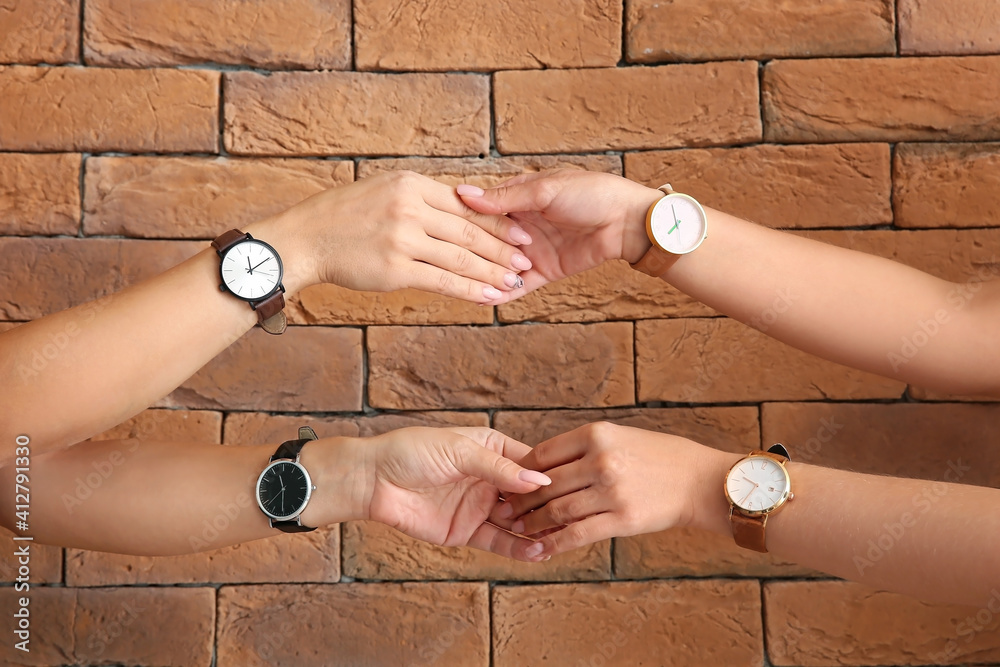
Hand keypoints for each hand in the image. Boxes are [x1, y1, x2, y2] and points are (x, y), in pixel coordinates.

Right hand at [274, 170, 534, 303]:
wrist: (306, 238)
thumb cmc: (344, 217)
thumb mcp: (384, 190)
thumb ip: (421, 198)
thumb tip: (460, 203)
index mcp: (411, 184)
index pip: (466, 204)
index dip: (498, 219)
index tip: (521, 229)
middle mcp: (410, 207)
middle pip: (469, 229)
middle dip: (503, 247)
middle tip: (527, 258)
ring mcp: (403, 238)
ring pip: (460, 256)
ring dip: (492, 271)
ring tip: (515, 280)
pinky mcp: (396, 269)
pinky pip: (443, 280)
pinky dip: (469, 289)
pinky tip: (489, 296)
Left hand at [359, 427, 551, 556]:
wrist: (372, 481)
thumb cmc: (410, 452)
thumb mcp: (458, 451)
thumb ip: (497, 468)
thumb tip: (537, 479)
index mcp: (490, 449)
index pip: (529, 462)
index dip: (549, 475)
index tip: (570, 486)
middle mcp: (489, 477)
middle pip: (527, 494)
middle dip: (548, 507)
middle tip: (570, 518)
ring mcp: (479, 505)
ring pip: (517, 520)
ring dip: (536, 530)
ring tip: (558, 540)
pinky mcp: (466, 530)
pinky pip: (497, 541)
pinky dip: (517, 548)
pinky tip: (536, 552)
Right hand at [456, 169, 662, 301]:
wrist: (627, 222)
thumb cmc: (592, 193)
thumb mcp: (545, 190)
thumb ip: (505, 198)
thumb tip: (463, 193)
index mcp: (519, 197)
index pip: (483, 210)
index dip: (463, 219)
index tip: (437, 227)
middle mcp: (521, 224)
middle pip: (487, 240)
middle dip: (468, 252)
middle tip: (441, 262)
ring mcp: (532, 249)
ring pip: (499, 264)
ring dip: (483, 275)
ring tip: (457, 287)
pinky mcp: (545, 271)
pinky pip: (519, 285)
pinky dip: (502, 293)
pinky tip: (482, 299)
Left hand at [489, 422, 736, 560]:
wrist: (699, 480)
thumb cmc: (659, 457)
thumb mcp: (620, 437)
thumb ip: (583, 448)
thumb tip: (543, 465)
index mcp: (597, 434)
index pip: (544, 453)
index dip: (521, 471)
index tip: (509, 482)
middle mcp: (601, 460)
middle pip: (546, 483)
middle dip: (520, 500)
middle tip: (502, 510)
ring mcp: (611, 490)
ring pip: (557, 510)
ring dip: (532, 523)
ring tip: (517, 529)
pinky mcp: (622, 519)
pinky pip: (578, 533)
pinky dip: (554, 543)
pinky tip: (541, 548)